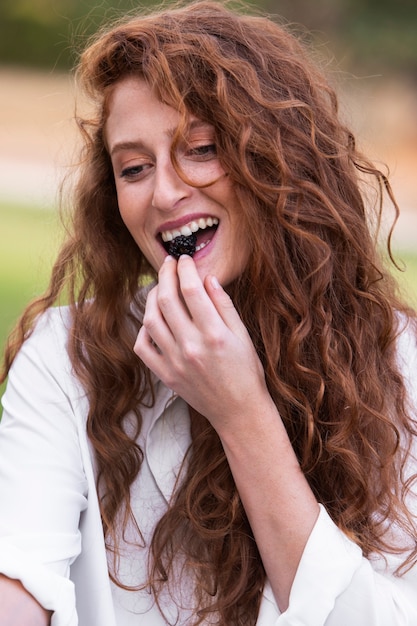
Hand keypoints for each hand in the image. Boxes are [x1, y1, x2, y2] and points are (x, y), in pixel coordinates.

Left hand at [134, 255, 270, 434]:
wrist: (239, 411)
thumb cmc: (246, 372)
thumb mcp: (242, 335)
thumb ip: (223, 305)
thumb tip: (206, 278)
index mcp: (214, 334)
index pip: (191, 289)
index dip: (184, 268)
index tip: (184, 259)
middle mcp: (191, 346)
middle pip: (166, 299)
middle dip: (165, 275)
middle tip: (168, 264)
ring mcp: (174, 362)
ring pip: (150, 320)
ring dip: (151, 298)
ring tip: (160, 288)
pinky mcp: (165, 375)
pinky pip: (143, 347)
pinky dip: (144, 329)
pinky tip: (153, 319)